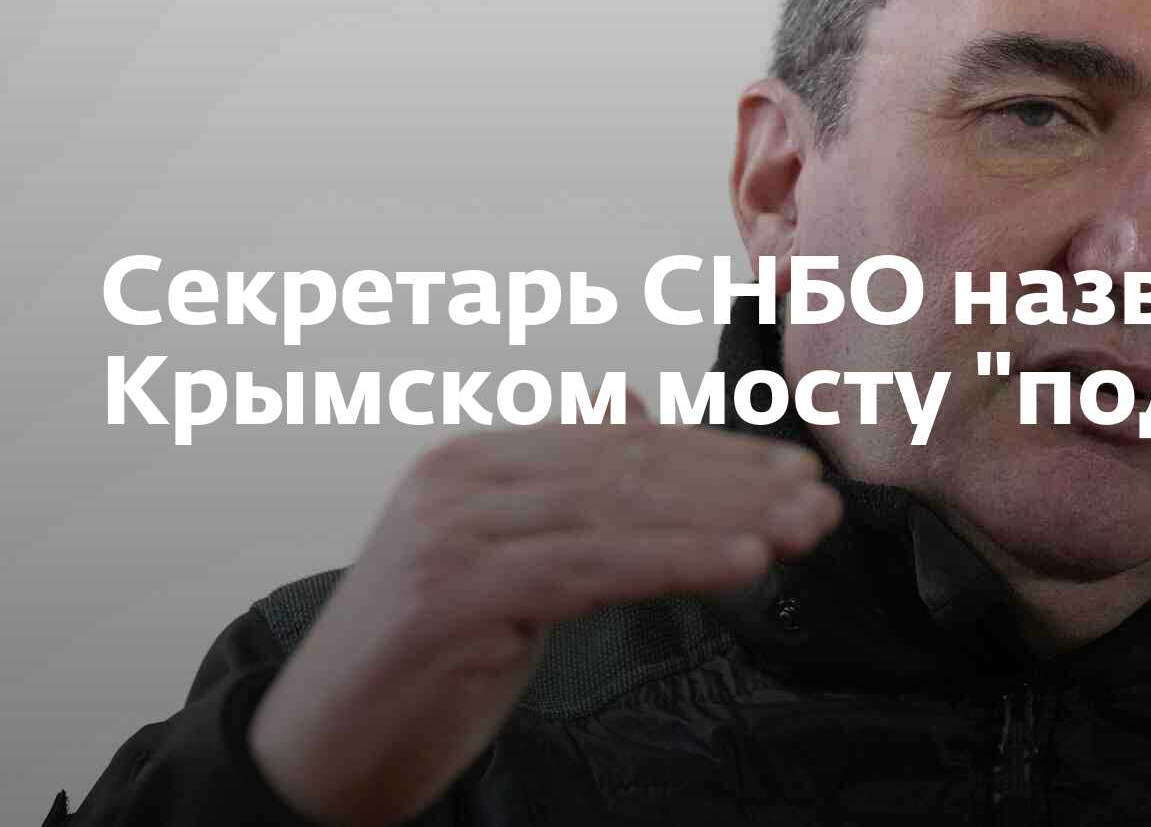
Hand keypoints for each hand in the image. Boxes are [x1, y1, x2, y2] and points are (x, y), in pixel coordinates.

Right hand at [248, 394, 838, 825]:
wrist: (320, 752)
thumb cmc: (422, 664)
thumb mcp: (505, 562)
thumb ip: (565, 488)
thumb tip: (630, 408)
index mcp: (474, 460)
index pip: (619, 441)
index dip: (717, 453)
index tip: (796, 470)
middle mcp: (460, 478)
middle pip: (629, 467)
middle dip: (738, 484)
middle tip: (820, 500)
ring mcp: (453, 530)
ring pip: (622, 510)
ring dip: (729, 518)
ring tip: (803, 530)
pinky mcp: (457, 590)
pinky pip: (596, 566)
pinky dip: (679, 559)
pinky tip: (744, 562)